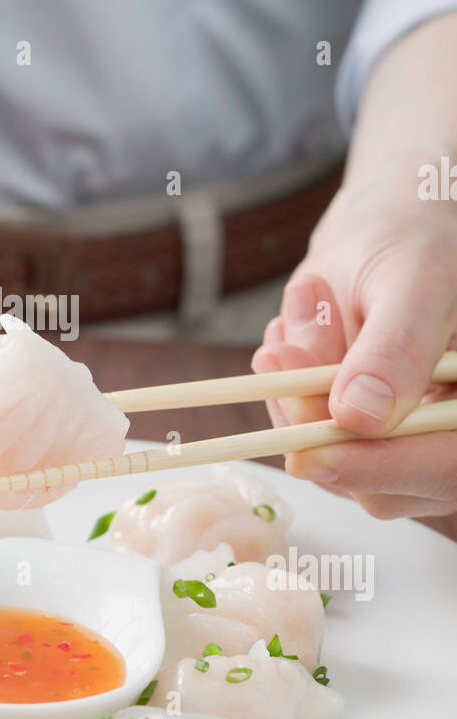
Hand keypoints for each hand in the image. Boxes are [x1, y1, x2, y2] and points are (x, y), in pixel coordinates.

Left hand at [252, 178, 456, 518]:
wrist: (393, 236)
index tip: (309, 453)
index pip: (448, 467)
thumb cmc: (419, 242)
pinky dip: (290, 395)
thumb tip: (359, 416)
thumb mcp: (415, 279)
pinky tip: (299, 339)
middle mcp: (453, 440)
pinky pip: (314, 440)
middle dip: (318, 424)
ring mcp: (411, 449)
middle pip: (387, 482)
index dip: (380, 467)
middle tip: (278, 357)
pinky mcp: (367, 442)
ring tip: (301, 321)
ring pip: (339, 465)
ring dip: (297, 401)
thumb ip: (394, 348)